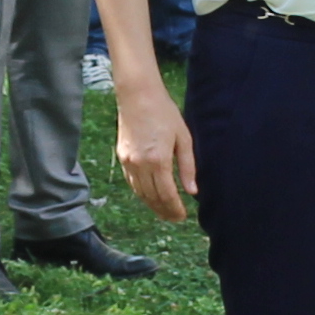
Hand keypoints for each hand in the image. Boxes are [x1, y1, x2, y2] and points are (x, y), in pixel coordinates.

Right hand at [114, 79, 197, 220]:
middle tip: (175, 218)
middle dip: (165, 211)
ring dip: (152, 205)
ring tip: (164, 211)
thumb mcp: (183, 138)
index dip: (175, 209)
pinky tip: (150, 196)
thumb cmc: (164, 113)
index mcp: (158, 160)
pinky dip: (142, 193)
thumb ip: (188, 167)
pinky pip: (132, 182)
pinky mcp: (122, 157)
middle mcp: (141, 164)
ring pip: (140, 193)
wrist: (137, 96)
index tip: (183, 216)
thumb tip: (192, 191)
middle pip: (153, 198)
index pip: (167, 195)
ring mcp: (129, 162)